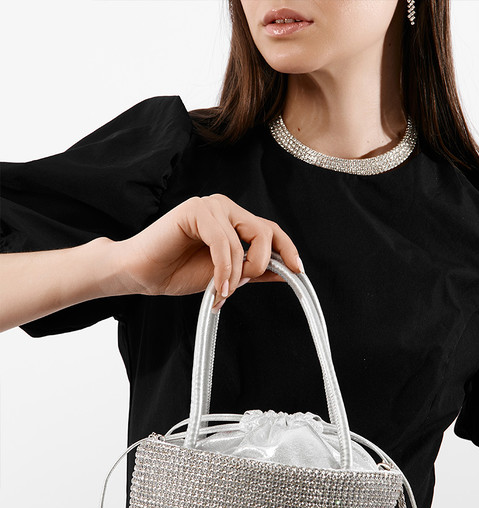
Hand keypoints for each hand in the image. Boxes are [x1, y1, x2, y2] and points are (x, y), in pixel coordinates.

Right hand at [112, 193, 302, 307]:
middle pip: (265, 232)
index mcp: (234, 221)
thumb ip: (253, 271)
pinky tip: (218, 286)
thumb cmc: (177, 271)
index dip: (287, 249)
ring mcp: (210, 206)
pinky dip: (225, 269)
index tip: (298, 271)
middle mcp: (225, 209)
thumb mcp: (227, 276)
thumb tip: (284, 272)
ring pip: (245, 240)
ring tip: (221, 292)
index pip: (270, 230)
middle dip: (259, 265)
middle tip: (240, 286)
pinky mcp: (195, 211)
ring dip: (237, 274)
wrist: (143, 274)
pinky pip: (224, 242)